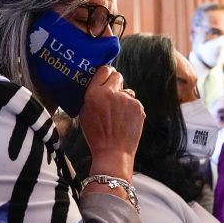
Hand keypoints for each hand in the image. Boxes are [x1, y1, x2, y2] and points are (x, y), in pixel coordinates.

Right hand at [79, 65, 144, 179]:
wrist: (113, 152)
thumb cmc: (96, 135)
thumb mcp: (85, 113)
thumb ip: (91, 96)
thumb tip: (99, 85)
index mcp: (94, 93)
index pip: (103, 70)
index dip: (106, 73)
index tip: (107, 76)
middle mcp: (111, 93)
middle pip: (117, 75)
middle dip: (116, 82)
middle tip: (113, 94)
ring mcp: (126, 99)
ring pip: (127, 91)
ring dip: (123, 98)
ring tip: (118, 115)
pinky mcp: (138, 106)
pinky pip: (134, 102)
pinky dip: (131, 109)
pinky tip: (125, 121)